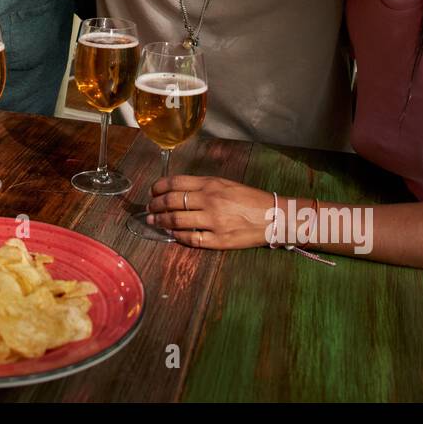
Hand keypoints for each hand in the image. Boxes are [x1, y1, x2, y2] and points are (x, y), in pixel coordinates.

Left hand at [144, 175, 272, 248]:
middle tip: (148, 208)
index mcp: (211, 184)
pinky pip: (191, 239)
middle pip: (172, 201)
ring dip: (160, 221)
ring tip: (153, 221)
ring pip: (177, 220)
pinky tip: (171, 233)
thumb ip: (203, 186)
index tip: (152, 191)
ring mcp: (213, 221)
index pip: (175, 182)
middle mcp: (210, 200)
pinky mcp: (218, 240)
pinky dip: (177, 236)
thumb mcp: (226, 184)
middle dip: (155, 205)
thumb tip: (178, 191)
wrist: (274, 216)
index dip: (158, 187)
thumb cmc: (250, 199)